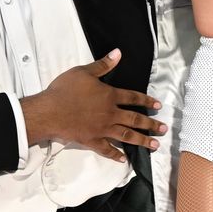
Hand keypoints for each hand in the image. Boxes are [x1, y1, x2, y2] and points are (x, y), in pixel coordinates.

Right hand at [20, 49, 165, 162]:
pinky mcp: (91, 140)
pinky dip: (116, 155)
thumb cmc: (65, 90)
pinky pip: (106, 149)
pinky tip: (124, 159)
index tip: (158, 106)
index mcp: (110, 96)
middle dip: (151, 124)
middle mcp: (110, 114)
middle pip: (135, 120)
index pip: (133, 98)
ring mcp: (102, 129)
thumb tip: (118, 53)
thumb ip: (103, 65)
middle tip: (163, 129)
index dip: (147, 101)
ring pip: (126, 136)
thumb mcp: (84, 72)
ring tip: (154, 145)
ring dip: (142, 140)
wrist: (49, 112)